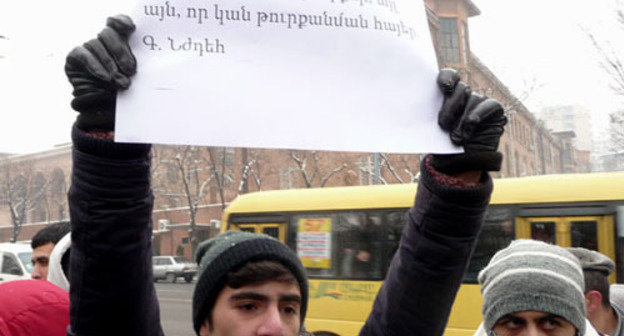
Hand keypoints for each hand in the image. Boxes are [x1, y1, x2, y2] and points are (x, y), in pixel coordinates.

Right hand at [65, 15, 135, 130]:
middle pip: (109, 34)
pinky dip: (95, 66)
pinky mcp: (75, 57)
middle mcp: (102, 41)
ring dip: (110, 65)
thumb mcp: (133, 78)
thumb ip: (134, 65)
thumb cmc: (124, 91)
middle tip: (131, 70)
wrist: (105, 112)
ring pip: (96, 45)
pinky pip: (84, 55)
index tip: (131, 29)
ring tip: (121, 82)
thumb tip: (141, 61)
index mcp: (119, 41)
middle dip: (121, 51)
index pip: (118, 24)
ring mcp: (88, 48)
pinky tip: (105, 77)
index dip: (122, 22)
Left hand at [434, 68, 506, 173]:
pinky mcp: (494, 110)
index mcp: (447, 95)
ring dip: (462, 119)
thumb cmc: (445, 145)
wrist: (461, 164)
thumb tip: (419, 107)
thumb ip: (430, 116)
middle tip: (443, 125)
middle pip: (460, 88)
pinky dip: (478, 116)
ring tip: (456, 137)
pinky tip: (470, 127)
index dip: (447, 77)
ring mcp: (480, 101)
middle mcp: (465, 95)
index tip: (444, 87)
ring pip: (472, 98)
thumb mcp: (433, 130)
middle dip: (450, 106)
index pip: (449, 76)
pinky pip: (489, 105)